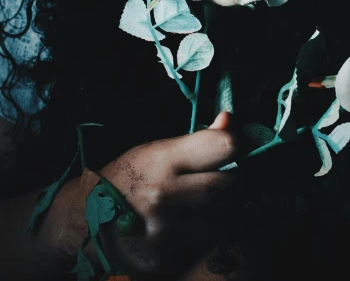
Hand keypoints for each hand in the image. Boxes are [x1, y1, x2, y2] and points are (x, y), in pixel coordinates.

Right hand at [97, 112, 237, 276]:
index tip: (233, 151)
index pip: (223, 147)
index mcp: (165, 161)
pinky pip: (201, 247)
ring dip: (217, 214)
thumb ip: (198, 140)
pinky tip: (183, 229)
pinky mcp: (163, 259)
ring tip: (197, 208)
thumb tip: (229, 119)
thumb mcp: (157, 150)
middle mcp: (165, 196)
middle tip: (219, 182)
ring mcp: (164, 232)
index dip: (235, 147)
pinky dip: (200, 238)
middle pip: (227, 187)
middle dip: (231, 184)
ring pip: (220, 221)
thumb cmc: (129, 177)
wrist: (86, 219)